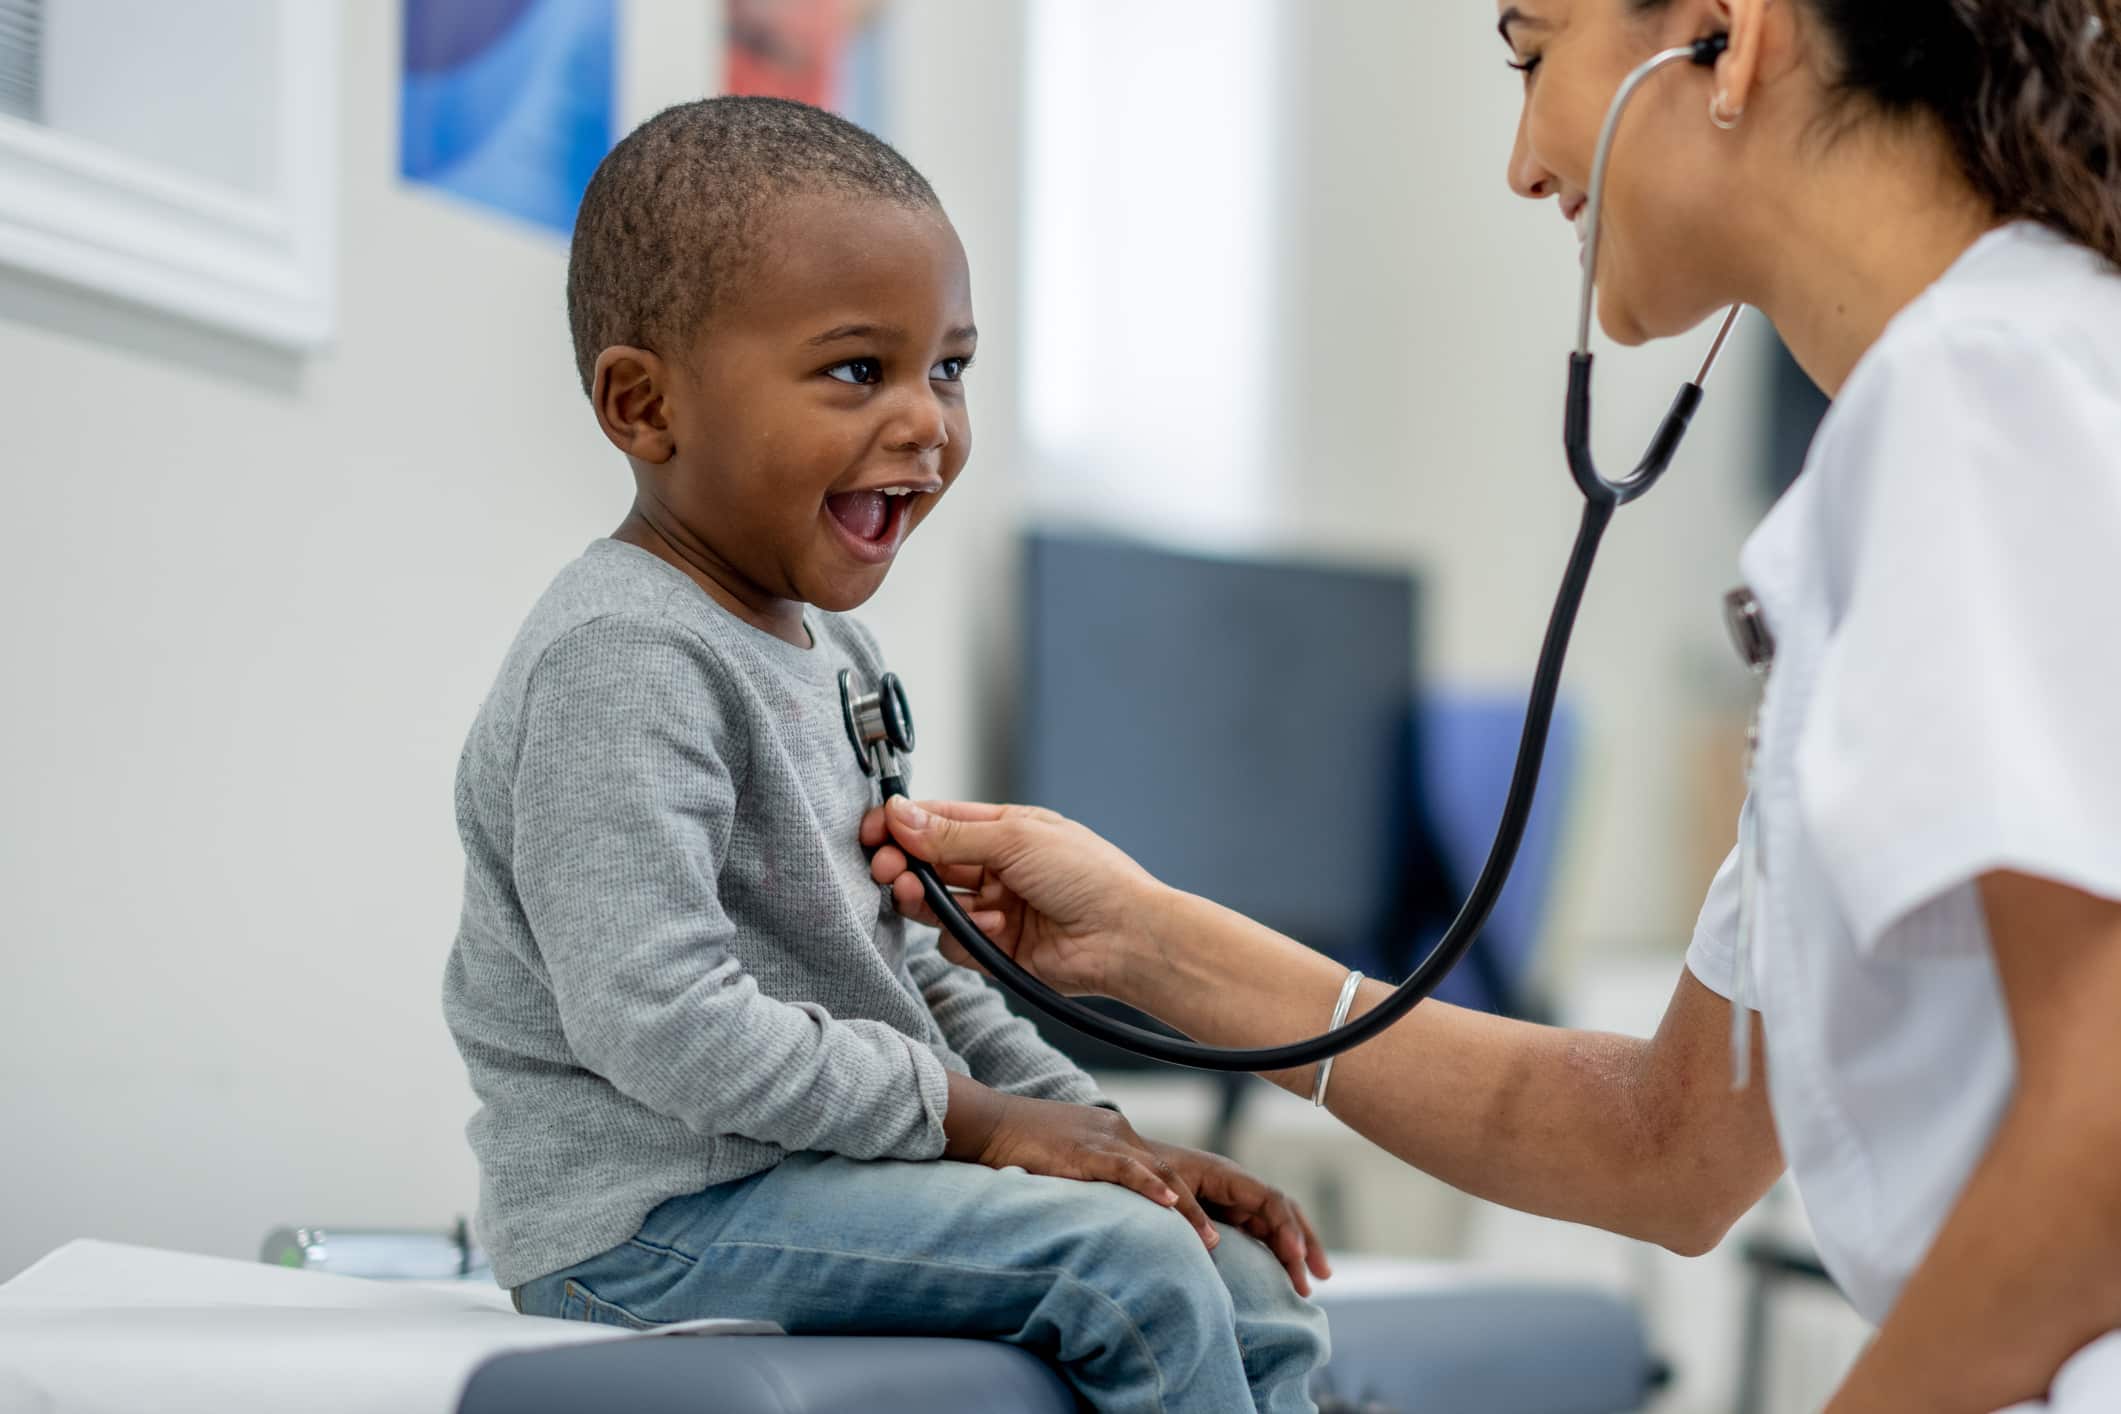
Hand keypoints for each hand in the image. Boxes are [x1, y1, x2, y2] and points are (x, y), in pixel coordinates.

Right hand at [861, 798, 1166, 1000]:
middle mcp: (998, 868)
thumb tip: (899, 814)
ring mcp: (996, 910)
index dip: (902, 825)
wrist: (1126, 937)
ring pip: (936, 905)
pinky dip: (966, 936)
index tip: (873, 832)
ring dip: (925, 900)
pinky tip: (997, 927)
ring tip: (922, 895)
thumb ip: (951, 834)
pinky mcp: (997, 950)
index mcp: (1005, 831)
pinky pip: (956, 943)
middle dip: (904, 865)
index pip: (939, 822)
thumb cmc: (1089, 876)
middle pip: (930, 864)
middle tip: (886, 868)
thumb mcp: (1015, 839)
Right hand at [943, 1076, 1220, 1248]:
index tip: (1202, 1230)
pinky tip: (1170, 1203)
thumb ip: (1089, 1178)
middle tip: (1217, 1244)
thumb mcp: (1065, 1160)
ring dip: (1187, 1209)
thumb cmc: (1020, 1145)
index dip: (1184, 1200)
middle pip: (1169, 1172)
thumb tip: (1101, 1213)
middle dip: (1197, 1210)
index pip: (1160, 1169)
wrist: (989, 1122)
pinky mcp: (1085, 1150)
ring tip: (1209, 1240)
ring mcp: (1102, 1140)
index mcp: (1113, 1135)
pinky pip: (1126, 1169)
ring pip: (1158, 1174)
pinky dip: (1151, 1187)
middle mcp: (1116, 1132)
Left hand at [1146, 1141, 1331, 1295]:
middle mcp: (1239, 1187)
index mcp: (1228, 1176)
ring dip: (1295, 1252)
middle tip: (1322, 1276)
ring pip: (1276, 1225)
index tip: (1295, 1256)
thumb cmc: (1149, 1172)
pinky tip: (1284, 1273)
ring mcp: (1235, 1201)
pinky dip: (1276, 1252)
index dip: (1287, 1227)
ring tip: (1308, 1285)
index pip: (1271, 1200)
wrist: (1131, 1162)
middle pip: (1284, 1212)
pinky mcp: (1228, 1214)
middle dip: (1305, 1242)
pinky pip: (1260, 1232)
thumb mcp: (1169, 1189)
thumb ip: (1191, 1214)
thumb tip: (1214, 1244)